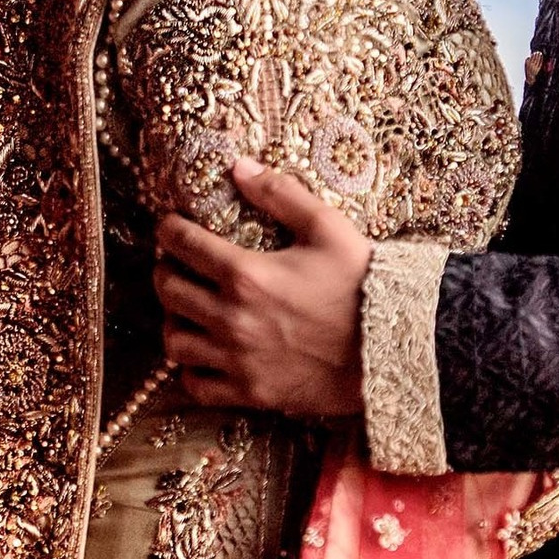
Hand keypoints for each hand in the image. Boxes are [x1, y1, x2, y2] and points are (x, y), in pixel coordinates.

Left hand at [153, 157, 373, 418]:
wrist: (392, 348)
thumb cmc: (361, 283)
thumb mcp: (328, 228)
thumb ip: (281, 193)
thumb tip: (238, 166)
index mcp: (246, 274)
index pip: (182, 243)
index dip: (169, 229)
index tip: (171, 226)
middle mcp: (232, 318)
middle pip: (168, 290)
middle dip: (166, 270)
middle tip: (177, 264)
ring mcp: (238, 359)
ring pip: (174, 340)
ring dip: (173, 320)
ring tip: (187, 309)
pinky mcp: (250, 392)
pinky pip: (196, 385)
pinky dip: (190, 369)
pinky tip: (204, 353)